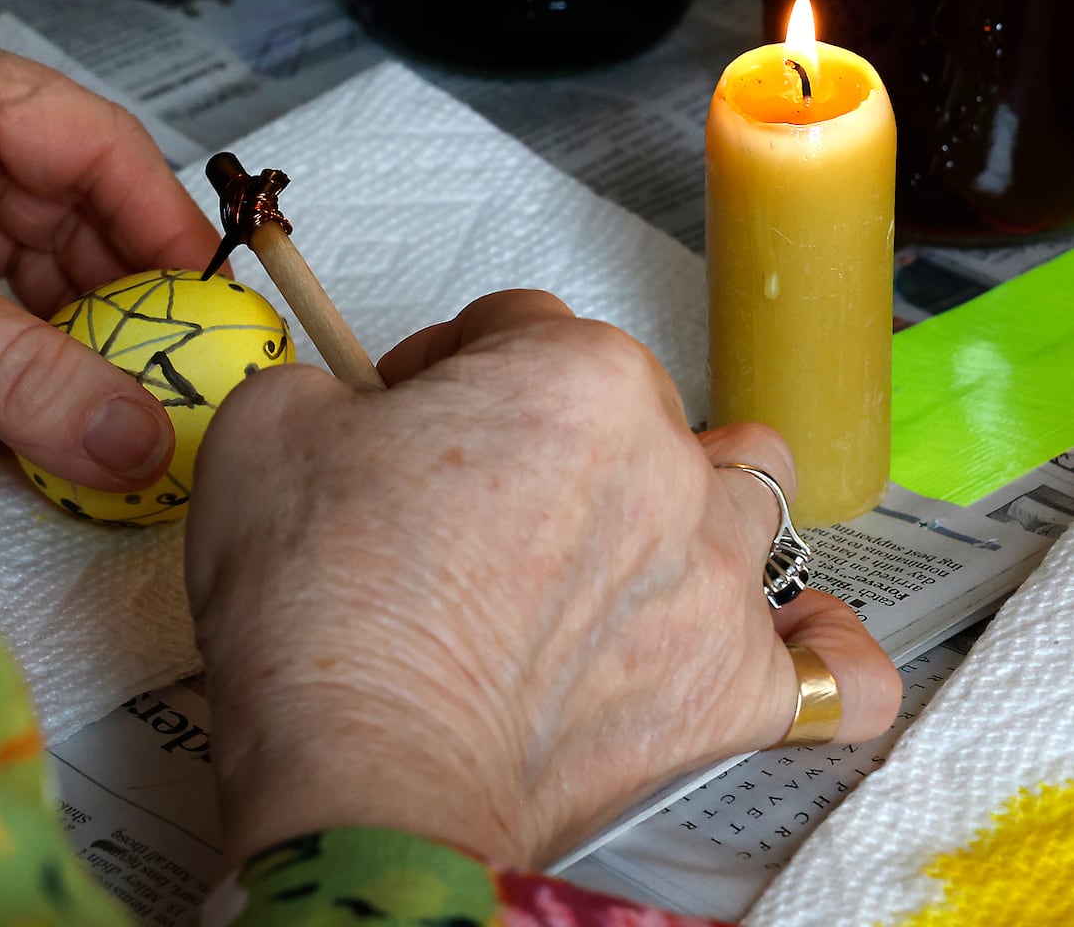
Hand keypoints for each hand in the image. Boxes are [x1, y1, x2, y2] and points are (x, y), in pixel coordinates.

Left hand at [0, 0, 220, 488]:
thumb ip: (25, 377)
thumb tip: (131, 441)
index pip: (94, 143)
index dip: (162, 225)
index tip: (208, 299)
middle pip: (65, 210)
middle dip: (113, 300)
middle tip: (161, 373)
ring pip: (20, 263)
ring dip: (62, 341)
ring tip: (100, 406)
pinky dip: (5, 357)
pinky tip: (29, 412)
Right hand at [185, 290, 900, 867]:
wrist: (357, 777)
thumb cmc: (320, 617)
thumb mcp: (265, 432)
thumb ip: (327, 383)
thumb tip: (352, 410)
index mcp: (574, 377)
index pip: (518, 324)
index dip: (447, 363)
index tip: (410, 410)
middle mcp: (669, 465)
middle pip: (628, 405)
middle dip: (548, 431)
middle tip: (470, 498)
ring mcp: (717, 584)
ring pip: (740, 500)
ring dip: (678, 510)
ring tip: (606, 558)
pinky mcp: (735, 697)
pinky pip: (836, 669)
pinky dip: (813, 650)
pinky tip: (775, 644)